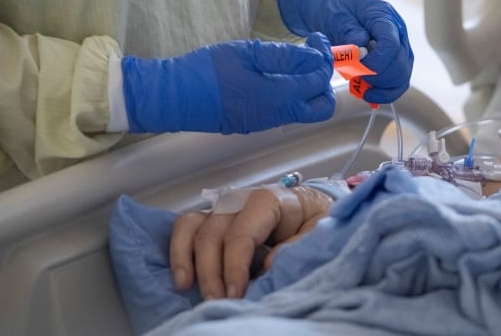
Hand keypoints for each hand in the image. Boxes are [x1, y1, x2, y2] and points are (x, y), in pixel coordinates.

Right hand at [121, 33, 334, 133]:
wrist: (174, 97)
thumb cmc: (207, 71)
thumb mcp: (247, 53)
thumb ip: (285, 56)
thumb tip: (314, 57)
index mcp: (279, 96)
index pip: (318, 81)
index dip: (323, 58)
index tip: (316, 39)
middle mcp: (278, 115)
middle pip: (321, 108)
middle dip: (323, 81)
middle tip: (311, 57)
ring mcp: (266, 122)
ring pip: (303, 111)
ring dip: (307, 88)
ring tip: (293, 62)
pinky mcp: (254, 123)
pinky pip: (284, 112)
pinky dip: (291, 94)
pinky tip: (276, 74)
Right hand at [169, 185, 331, 299]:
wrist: (312, 206)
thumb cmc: (315, 218)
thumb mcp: (320, 227)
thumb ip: (299, 244)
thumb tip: (270, 264)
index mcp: (267, 200)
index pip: (241, 234)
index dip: (234, 266)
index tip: (236, 293)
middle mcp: (238, 201)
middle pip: (212, 234)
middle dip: (211, 271)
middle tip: (218, 301)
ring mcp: (223, 210)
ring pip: (192, 228)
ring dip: (186, 260)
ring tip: (187, 287)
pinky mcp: (214, 220)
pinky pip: (187, 228)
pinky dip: (179, 250)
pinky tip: (182, 278)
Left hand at [276, 0, 413, 103]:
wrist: (338, 5)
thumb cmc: (336, 7)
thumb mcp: (336, 14)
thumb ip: (349, 29)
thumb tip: (361, 46)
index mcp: (383, 15)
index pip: (391, 45)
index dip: (375, 63)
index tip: (355, 69)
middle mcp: (397, 30)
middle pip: (400, 64)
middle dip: (375, 77)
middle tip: (352, 76)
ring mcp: (399, 45)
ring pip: (402, 76)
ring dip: (379, 87)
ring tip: (357, 84)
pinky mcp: (395, 59)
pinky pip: (398, 82)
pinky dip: (384, 93)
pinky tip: (367, 93)